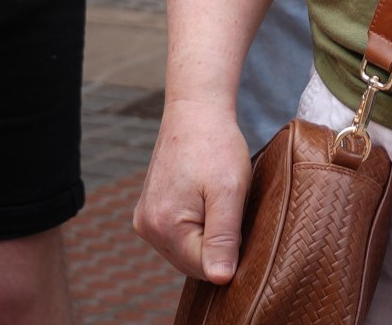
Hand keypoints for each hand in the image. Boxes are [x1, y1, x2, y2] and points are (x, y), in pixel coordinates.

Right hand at [134, 97, 250, 281]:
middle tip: (236, 210)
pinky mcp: (150, 209)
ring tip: (222, 204)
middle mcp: (147, 228)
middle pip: (193, 262)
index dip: (232, 253)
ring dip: (208, 236)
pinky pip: (178, 234)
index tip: (246, 224)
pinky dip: (197, 226)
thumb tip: (222, 279)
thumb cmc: (216, 146)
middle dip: (219, 245)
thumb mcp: (229, 191)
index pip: (204, 268)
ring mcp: (146, 219)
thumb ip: (224, 237)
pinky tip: (210, 205)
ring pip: (186, 249)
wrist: (196, 111)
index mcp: (164, 227)